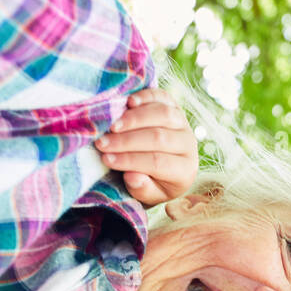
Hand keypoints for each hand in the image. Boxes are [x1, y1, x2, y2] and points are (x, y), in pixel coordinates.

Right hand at [94, 88, 198, 205]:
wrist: (168, 164)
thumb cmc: (154, 182)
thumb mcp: (150, 194)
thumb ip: (143, 189)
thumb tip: (132, 176)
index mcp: (185, 169)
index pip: (157, 162)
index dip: (130, 160)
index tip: (106, 159)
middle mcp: (188, 144)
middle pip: (158, 138)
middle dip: (127, 141)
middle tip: (102, 143)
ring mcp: (183, 122)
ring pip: (162, 115)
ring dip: (134, 119)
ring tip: (112, 126)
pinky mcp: (175, 105)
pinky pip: (163, 97)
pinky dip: (146, 97)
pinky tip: (129, 101)